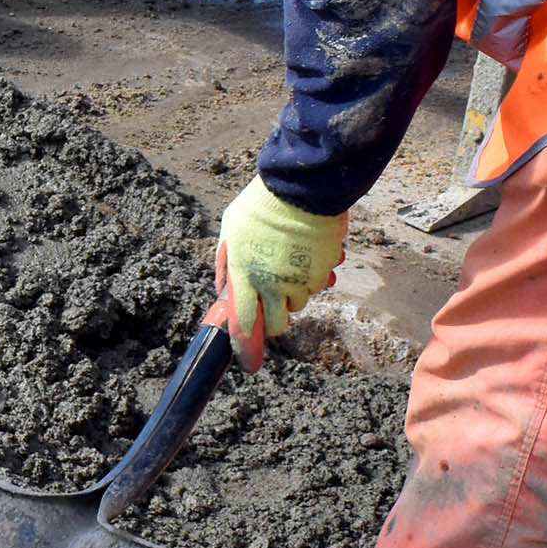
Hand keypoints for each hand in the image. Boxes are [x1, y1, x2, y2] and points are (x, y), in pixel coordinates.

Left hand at [214, 177, 345, 371]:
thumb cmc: (260, 205)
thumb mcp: (229, 230)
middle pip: (277, 324)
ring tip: (287, 263)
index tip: (247, 361)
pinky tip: (306, 253)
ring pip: (299, 304)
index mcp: (245, 274)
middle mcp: (273, 283)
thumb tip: (223, 290)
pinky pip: (318, 285)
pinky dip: (313, 277)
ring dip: (293, 293)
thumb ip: (225, 263)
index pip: (244, 323)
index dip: (245, 346)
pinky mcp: (324, 271)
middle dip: (274, 320)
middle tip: (272, 302)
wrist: (301, 186)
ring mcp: (301, 279)